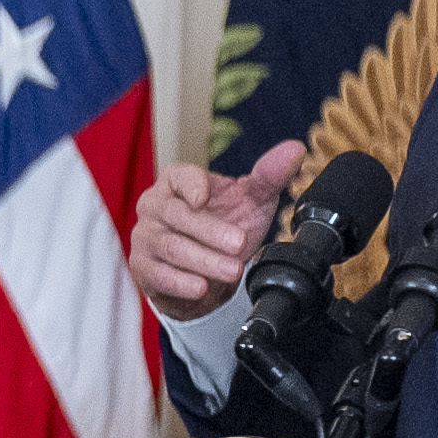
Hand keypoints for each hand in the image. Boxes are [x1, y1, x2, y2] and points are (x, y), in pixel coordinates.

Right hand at [130, 136, 304, 320]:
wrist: (204, 266)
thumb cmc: (225, 223)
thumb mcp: (251, 199)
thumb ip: (270, 175)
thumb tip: (294, 150)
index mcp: (177, 181)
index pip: (179, 177)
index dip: (191, 186)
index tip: (204, 199)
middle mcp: (155, 205)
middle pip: (177, 215)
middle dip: (210, 232)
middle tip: (238, 244)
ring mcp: (145, 236)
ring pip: (170, 247)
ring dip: (203, 261)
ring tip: (232, 270)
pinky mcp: (143, 266)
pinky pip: (158, 273)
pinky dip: (180, 282)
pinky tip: (200, 287)